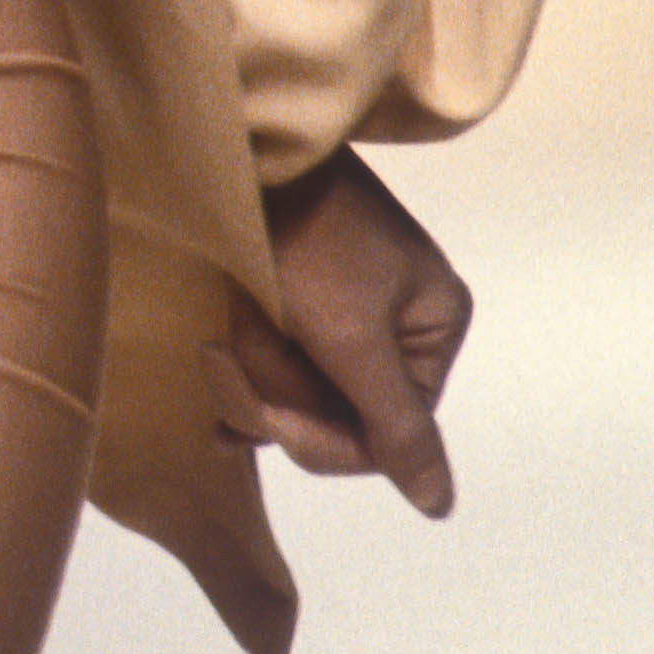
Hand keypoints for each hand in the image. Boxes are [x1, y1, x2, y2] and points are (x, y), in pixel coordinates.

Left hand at [208, 149, 471, 518]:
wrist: (237, 147)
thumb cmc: (303, 238)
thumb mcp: (352, 337)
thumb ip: (396, 426)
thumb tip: (442, 506)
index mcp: (435, 326)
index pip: (386, 434)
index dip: (318, 438)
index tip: (262, 415)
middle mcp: (402, 322)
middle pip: (339, 412)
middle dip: (279, 388)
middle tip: (234, 344)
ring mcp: (350, 309)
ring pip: (301, 390)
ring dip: (255, 364)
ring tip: (227, 321)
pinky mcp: (302, 297)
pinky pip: (279, 362)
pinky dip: (245, 362)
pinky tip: (212, 365)